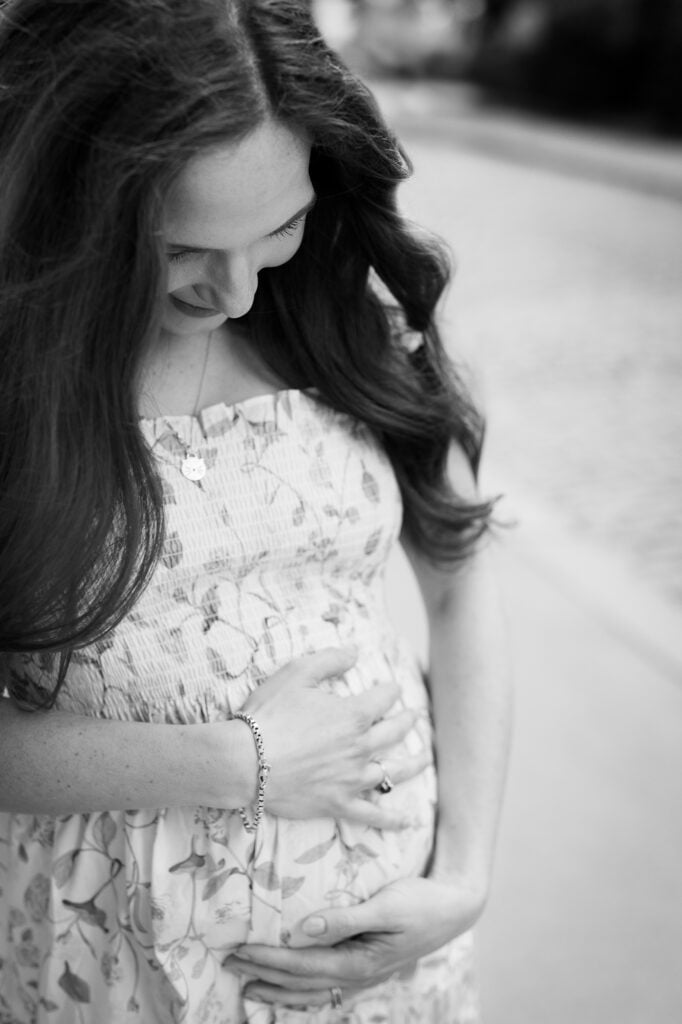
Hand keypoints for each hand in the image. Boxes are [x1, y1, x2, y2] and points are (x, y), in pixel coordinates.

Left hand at [222, 876, 485, 1008]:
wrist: (455, 907)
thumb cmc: (421, 901)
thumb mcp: (387, 905)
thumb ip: (346, 918)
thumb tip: (305, 928)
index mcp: (360, 962)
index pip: (303, 965)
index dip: (269, 960)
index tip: (240, 951)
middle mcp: (358, 975)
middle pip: (301, 981)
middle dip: (264, 973)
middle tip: (230, 963)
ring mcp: (364, 975)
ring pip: (312, 991)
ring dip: (278, 987)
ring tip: (249, 984)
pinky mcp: (367, 966)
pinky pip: (326, 986)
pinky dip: (302, 989)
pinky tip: (290, 986)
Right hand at [241, 647, 429, 829]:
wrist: (245, 761)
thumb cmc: (269, 714)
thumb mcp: (297, 673)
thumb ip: (329, 660)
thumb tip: (356, 651)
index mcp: (353, 715)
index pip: (383, 697)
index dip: (389, 690)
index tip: (391, 687)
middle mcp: (360, 747)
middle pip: (394, 732)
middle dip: (407, 720)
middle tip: (415, 715)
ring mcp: (351, 778)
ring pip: (393, 772)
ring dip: (412, 764)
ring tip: (424, 758)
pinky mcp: (338, 803)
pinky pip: (371, 814)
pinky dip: (392, 820)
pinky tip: (407, 822)